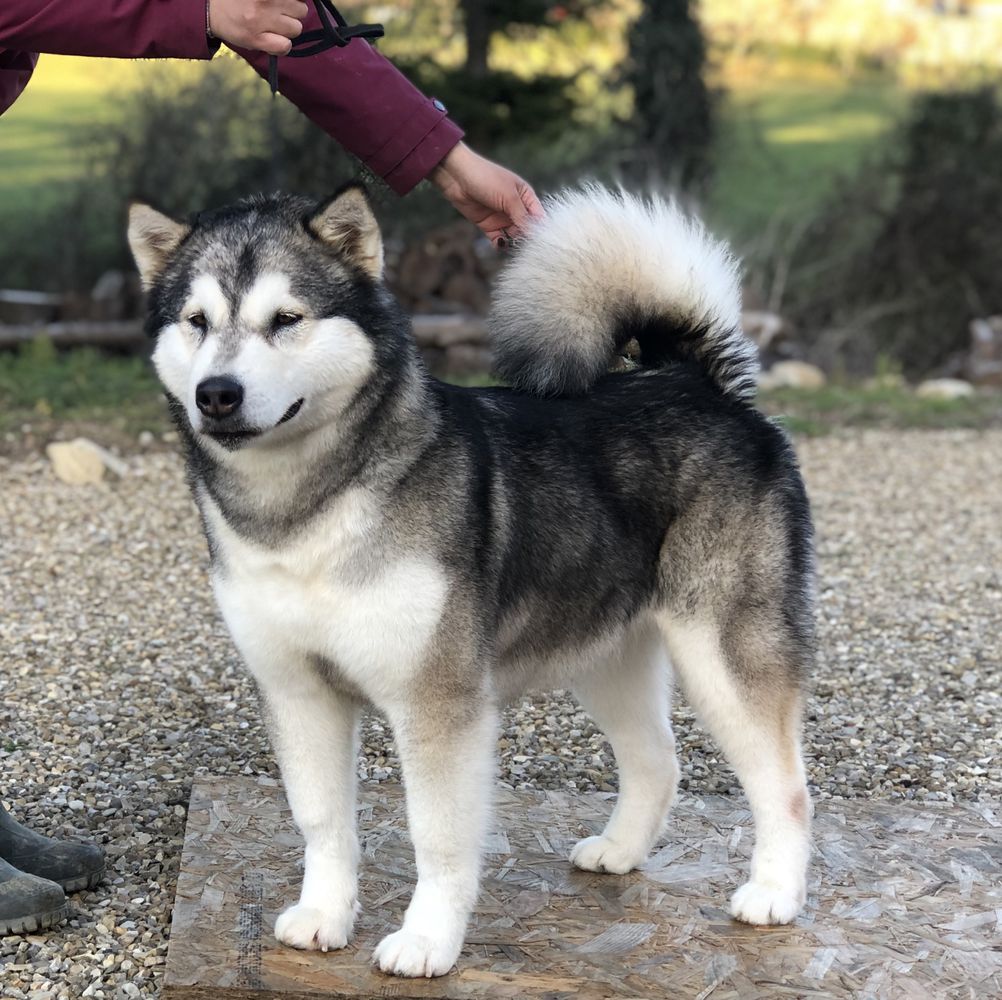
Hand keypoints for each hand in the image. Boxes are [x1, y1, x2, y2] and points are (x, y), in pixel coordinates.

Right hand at [208, 0, 308, 55]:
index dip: (296, 0)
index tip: (288, 4)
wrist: (212, 10)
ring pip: (296, 29)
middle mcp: (266, 1)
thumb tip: (302, 1)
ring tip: (274, 27)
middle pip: (301, 10)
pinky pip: (285, 46)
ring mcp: (260, 20)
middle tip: (279, 15)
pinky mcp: (256, 39)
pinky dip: (282, 46)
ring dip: (288, 30)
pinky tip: (274, 41)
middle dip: (293, 13)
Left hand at [430, 143, 544, 247]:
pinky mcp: (488, 225)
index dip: (539, 229)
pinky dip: (500, 244)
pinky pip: (498, 239)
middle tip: (525, 246)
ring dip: (514, 242)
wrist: (457, 176)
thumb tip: (533, 233)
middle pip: (526, 228)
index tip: (539, 241)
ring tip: (512, 245)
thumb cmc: (487, 178)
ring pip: (513, 235)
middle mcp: (515, 207)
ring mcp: (502, 217)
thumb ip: (522, 216)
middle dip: (527, 238)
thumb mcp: (509, 197)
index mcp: (525, 196)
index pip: (538, 216)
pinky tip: (499, 244)